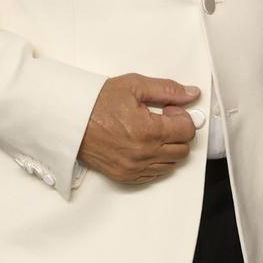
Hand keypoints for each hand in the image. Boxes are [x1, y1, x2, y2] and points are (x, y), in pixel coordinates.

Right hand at [78, 74, 199, 184]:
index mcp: (149, 131)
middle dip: (178, 133)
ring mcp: (134, 168)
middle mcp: (144, 154)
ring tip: (152, 131)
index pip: (188, 131)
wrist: (70, 120)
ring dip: (168, 148)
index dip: (183, 117)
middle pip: (182, 150)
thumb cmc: (98, 102)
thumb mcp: (134, 85)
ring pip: (170, 165)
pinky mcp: (125, 176)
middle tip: (163, 119)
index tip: (170, 110)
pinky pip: (154, 175)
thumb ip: (167, 90)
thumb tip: (192, 94)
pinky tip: (145, 145)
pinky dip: (156, 161)